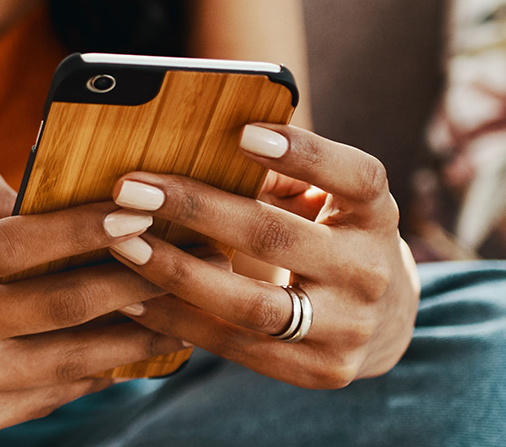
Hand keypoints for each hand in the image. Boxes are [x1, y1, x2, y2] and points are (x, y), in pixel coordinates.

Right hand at [0, 167, 185, 441]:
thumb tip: (35, 193)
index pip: (17, 244)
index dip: (84, 226)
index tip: (139, 208)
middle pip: (57, 306)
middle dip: (130, 279)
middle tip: (182, 258)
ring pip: (64, 361)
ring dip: (129, 334)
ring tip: (176, 311)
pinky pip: (41, 396)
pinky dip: (88, 372)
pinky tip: (123, 350)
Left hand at [106, 124, 419, 388]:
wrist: (383, 322)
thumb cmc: (330, 236)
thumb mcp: (324, 200)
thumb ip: (278, 176)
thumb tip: (200, 148)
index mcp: (375, 214)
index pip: (356, 177)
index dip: (305, 154)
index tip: (243, 134)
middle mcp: (370, 272)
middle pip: (278, 238)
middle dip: (196, 210)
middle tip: (131, 190)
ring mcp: (349, 328)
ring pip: (252, 304)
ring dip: (177, 274)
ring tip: (122, 247)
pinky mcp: (320, 371)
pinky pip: (236, 346)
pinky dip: (179, 322)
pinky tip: (132, 298)